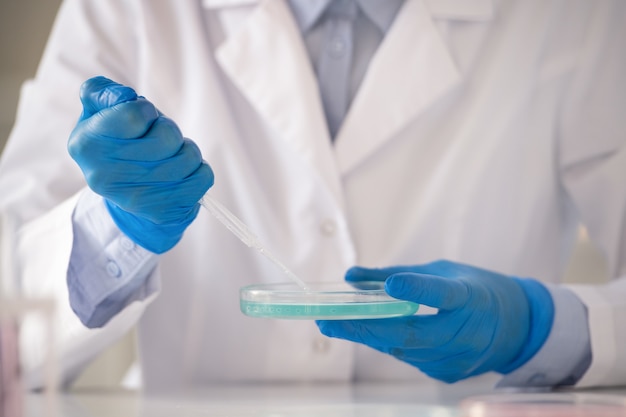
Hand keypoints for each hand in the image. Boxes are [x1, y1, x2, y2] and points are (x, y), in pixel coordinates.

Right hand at [68, 76, 213, 252]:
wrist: (126, 206)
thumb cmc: (116, 148)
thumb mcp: (97, 116)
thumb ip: (102, 93)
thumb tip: (124, 96)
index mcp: (87, 145)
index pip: (134, 114)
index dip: (146, 111)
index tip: (142, 120)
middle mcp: (107, 175)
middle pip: (167, 135)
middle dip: (168, 130)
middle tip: (157, 140)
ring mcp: (138, 198)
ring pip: (189, 155)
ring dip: (185, 150)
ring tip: (169, 157)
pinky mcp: (166, 211)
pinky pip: (204, 176)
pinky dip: (199, 170)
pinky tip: (181, 175)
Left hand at [317, 260, 553, 382]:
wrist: (519, 330)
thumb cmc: (478, 292)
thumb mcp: (447, 271)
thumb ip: (402, 274)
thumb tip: (352, 277)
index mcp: (472, 298)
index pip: (445, 294)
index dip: (418, 289)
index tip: (392, 284)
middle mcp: (467, 334)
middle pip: (411, 334)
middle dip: (364, 327)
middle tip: (328, 319)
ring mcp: (457, 360)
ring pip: (403, 350)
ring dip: (367, 336)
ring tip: (335, 323)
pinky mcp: (448, 374)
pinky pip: (409, 358)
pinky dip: (385, 343)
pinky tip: (366, 332)